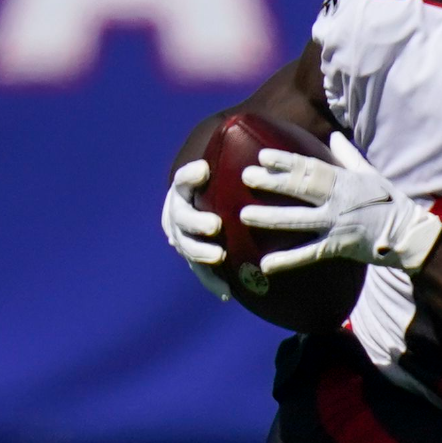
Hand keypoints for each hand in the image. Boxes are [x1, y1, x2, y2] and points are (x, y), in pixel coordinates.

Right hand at [160, 160, 230, 300]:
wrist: (204, 205)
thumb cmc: (222, 183)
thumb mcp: (224, 169)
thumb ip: (236, 160)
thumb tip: (263, 149)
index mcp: (184, 190)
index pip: (182, 180)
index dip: (190, 176)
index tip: (205, 170)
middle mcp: (179, 212)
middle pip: (181, 217)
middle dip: (196, 221)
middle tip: (215, 225)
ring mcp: (183, 237)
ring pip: (186, 246)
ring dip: (201, 252)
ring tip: (219, 256)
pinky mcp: (193, 257)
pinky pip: (201, 271)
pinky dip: (213, 281)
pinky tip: (227, 293)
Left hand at [240, 132, 441, 273]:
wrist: (408, 236)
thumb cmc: (390, 202)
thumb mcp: (371, 174)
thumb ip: (348, 157)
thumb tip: (333, 136)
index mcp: (344, 180)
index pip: (310, 167)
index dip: (285, 161)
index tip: (262, 156)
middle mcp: (339, 200)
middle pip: (300, 188)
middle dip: (272, 182)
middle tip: (245, 176)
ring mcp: (337, 224)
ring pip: (299, 220)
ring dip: (271, 218)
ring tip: (244, 216)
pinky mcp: (338, 247)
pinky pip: (308, 254)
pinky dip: (287, 260)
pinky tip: (265, 264)